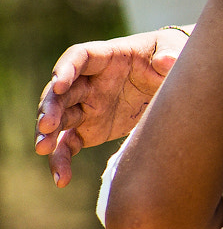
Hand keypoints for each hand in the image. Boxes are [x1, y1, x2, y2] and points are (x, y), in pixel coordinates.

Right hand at [34, 28, 185, 185]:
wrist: (171, 81)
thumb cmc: (169, 56)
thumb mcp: (175, 49)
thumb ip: (171, 54)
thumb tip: (167, 60)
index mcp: (108, 57)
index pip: (79, 57)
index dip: (66, 68)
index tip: (59, 82)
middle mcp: (90, 82)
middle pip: (62, 92)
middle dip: (51, 106)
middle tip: (47, 124)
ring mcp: (88, 106)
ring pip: (59, 120)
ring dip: (48, 134)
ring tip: (42, 149)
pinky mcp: (89, 130)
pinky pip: (69, 145)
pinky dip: (62, 161)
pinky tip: (61, 179)